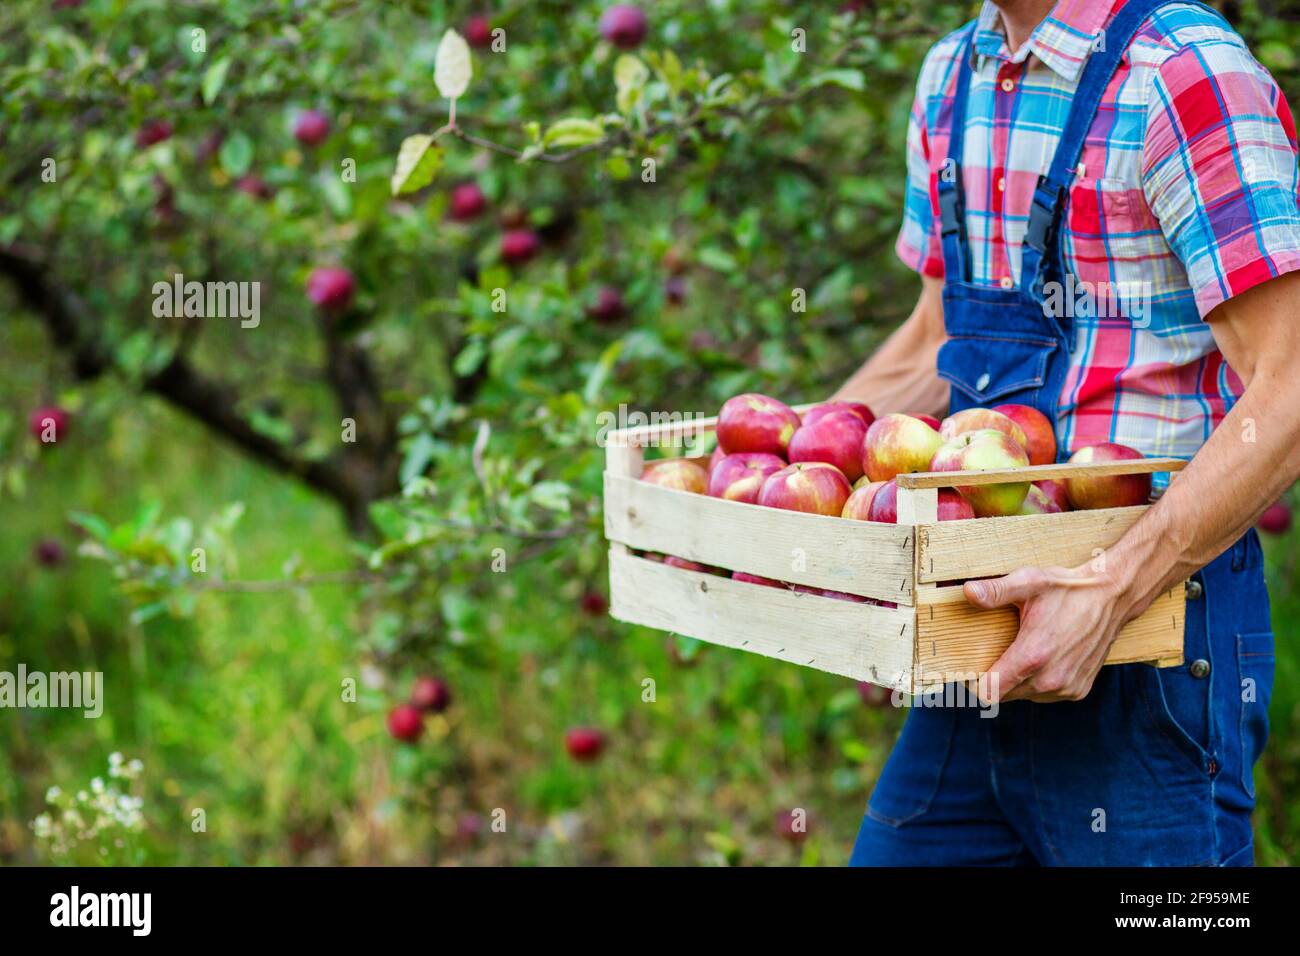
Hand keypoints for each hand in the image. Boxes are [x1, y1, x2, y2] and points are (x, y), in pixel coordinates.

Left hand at [962, 563, 1133, 703]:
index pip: (990, 691)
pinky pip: (1045, 696)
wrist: (1112, 596)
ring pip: (1025, 696)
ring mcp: (1067, 687)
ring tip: (1019, 653)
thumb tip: (967, 592)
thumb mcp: (1029, 582)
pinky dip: (1038, 683)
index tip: (968, 668)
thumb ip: (996, 591)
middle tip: (992, 654)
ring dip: (1017, 681)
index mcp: (1033, 656)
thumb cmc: (1068, 589)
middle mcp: (1051, 679)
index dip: (974, 682)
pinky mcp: (1079, 690)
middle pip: (1004, 695)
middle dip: (995, 679)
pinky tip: (1041, 659)